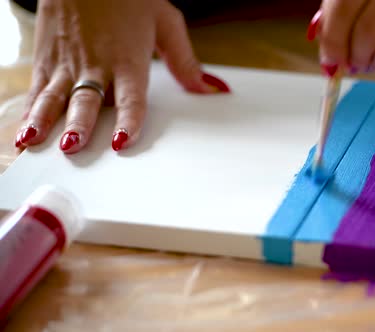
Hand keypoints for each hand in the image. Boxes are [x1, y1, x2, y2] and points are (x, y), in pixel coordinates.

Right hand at [15, 0, 229, 153]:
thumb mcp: (165, 20)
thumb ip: (184, 59)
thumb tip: (205, 89)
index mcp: (128, 60)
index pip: (130, 97)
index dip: (128, 121)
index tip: (123, 142)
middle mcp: (96, 66)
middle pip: (87, 100)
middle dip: (79, 124)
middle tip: (73, 146)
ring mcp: (68, 64)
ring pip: (54, 96)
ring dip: (45, 120)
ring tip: (36, 141)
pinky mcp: (47, 61)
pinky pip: (38, 90)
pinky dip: (29, 111)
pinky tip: (24, 131)